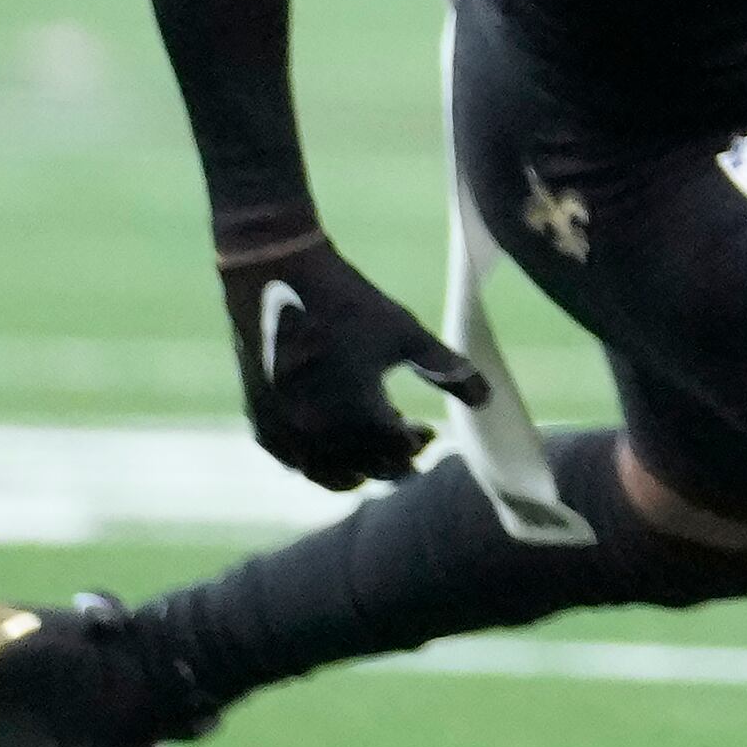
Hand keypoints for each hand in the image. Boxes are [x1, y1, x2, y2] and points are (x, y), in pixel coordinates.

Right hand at [215, 234, 485, 488]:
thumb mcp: (404, 331)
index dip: (418, 446)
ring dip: (353, 468)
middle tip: (405, 445)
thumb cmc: (345, 298)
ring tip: (368, 451)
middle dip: (391, 459)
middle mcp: (320, 434)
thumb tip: (486, 399)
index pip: (400, 455)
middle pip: (367, 470)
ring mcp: (285, 431)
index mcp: (360, 417)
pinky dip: (314, 459)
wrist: (274, 270)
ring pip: (327, 475)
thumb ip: (446, 369)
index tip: (427, 432)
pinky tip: (326, 441)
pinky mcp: (260, 420)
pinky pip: (293, 460)